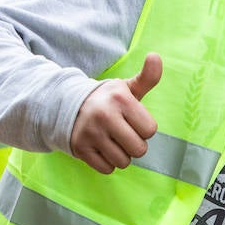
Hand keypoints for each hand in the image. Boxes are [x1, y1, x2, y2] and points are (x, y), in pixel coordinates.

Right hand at [70, 54, 161, 173]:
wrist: (68, 106)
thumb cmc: (108, 100)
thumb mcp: (127, 88)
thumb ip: (147, 77)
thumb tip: (156, 56)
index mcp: (120, 99)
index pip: (150, 130)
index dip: (145, 128)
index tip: (134, 120)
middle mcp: (104, 116)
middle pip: (139, 149)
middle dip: (136, 144)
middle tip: (124, 133)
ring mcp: (90, 134)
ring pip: (123, 162)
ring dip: (122, 155)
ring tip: (113, 141)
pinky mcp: (80, 149)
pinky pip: (107, 169)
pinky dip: (108, 163)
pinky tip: (102, 148)